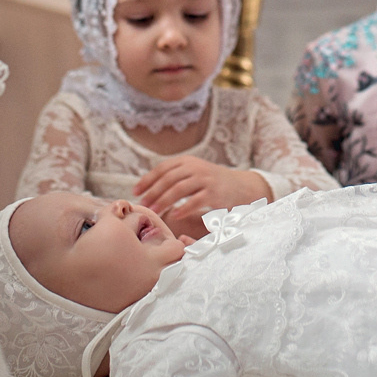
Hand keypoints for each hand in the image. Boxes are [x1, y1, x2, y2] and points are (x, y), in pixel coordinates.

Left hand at [132, 156, 269, 225]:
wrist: (241, 186)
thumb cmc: (211, 183)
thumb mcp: (193, 173)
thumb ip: (175, 177)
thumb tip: (147, 188)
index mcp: (187, 161)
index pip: (162, 168)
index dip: (147, 179)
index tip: (135, 192)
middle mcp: (196, 167)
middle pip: (168, 178)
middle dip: (153, 192)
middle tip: (142, 205)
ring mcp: (206, 179)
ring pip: (179, 189)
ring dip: (164, 201)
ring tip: (154, 211)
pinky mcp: (214, 193)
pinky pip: (195, 201)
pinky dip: (183, 208)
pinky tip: (174, 215)